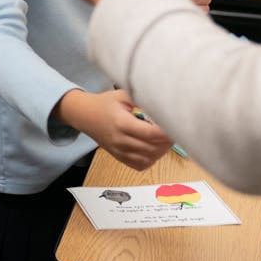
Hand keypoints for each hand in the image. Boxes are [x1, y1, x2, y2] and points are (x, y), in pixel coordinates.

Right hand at [54, 89, 173, 170]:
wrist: (84, 115)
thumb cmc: (105, 103)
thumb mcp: (123, 95)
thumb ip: (142, 99)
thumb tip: (163, 103)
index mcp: (122, 123)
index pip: (151, 134)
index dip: (167, 132)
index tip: (176, 124)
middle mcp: (120, 140)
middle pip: (152, 148)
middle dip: (168, 141)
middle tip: (176, 130)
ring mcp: (119, 151)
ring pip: (148, 158)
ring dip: (161, 150)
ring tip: (166, 138)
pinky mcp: (120, 157)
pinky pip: (140, 165)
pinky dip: (152, 159)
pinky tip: (155, 148)